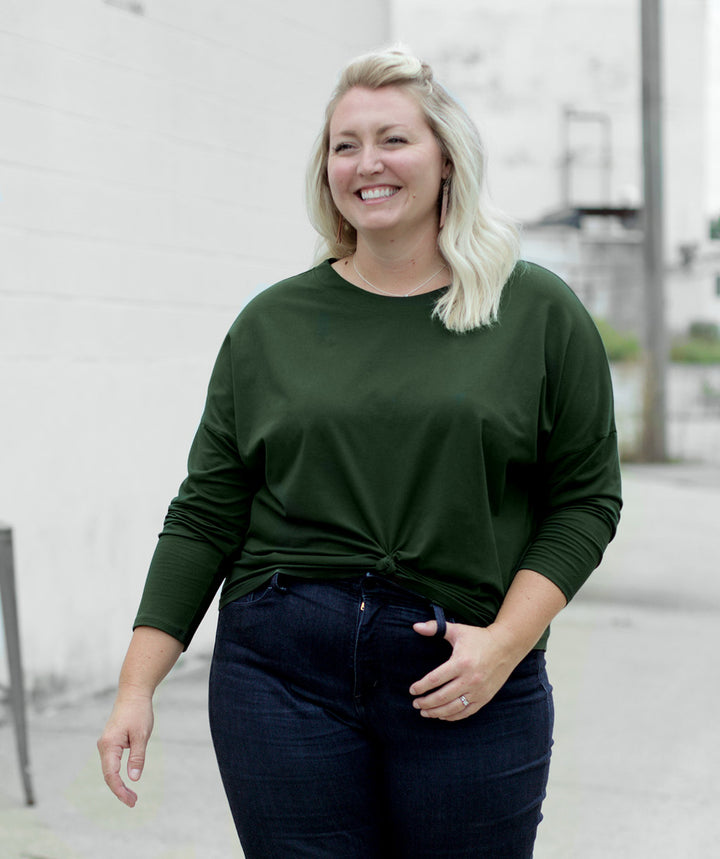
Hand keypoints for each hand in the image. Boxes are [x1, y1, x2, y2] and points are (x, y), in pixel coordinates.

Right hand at [97, 692, 154, 806]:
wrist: (133, 693)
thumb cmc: (138, 712)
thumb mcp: (141, 735)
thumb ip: (137, 758)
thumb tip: (133, 779)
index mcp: (109, 745)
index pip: (111, 775)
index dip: (120, 790)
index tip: (131, 801)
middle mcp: (103, 746)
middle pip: (109, 775)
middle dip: (120, 790)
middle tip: (133, 802)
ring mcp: (106, 745)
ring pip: (110, 770)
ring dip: (119, 784)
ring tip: (132, 796)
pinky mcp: (110, 743)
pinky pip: (112, 763)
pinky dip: (118, 774)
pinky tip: (126, 781)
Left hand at [409, 620, 523, 720]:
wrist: (507, 646)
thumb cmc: (479, 637)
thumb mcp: (458, 630)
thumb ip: (435, 628)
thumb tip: (415, 626)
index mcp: (461, 662)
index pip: (436, 679)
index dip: (422, 686)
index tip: (412, 690)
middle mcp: (470, 679)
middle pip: (442, 697)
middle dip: (426, 702)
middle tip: (415, 703)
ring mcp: (478, 691)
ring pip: (453, 708)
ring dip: (436, 712)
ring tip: (424, 712)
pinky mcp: (485, 698)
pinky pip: (466, 712)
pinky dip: (452, 716)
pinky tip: (442, 715)